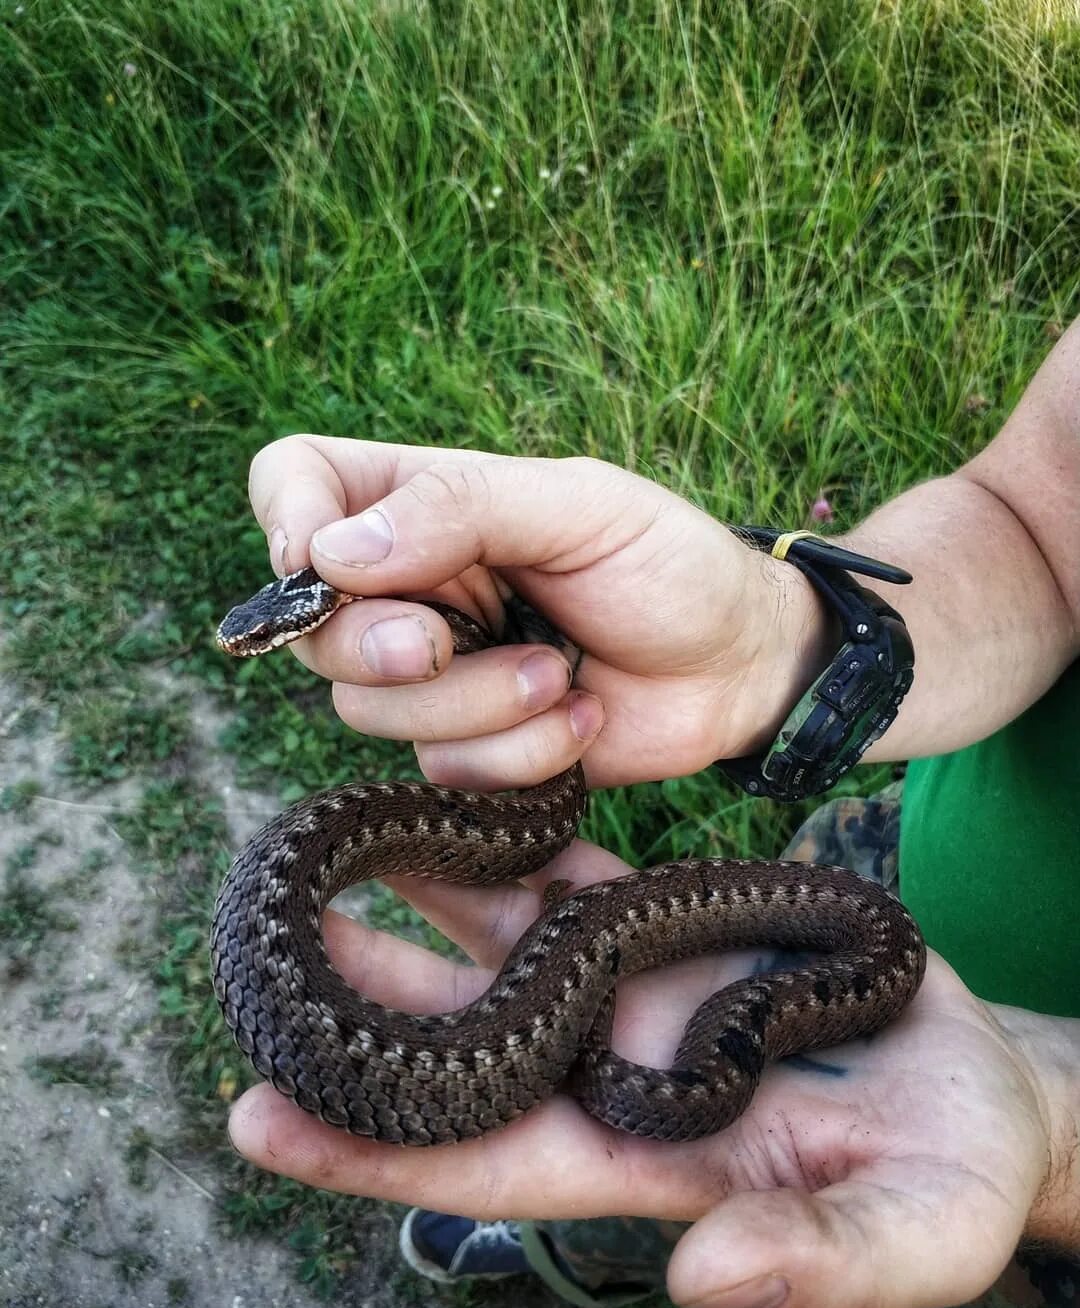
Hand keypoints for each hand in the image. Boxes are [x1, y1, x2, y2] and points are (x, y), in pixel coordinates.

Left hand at [228, 842, 1074, 1307]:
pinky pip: (562, 870)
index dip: (369, 1149)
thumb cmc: (951, 1165)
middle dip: (349, 1004)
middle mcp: (606, 1065)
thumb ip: (823, 1267)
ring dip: (402, 897)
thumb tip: (713, 1284)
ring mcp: (625, 986)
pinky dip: (502, 838)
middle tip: (245, 954)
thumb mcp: (920, 1228)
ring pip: (489, 937)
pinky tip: (442, 792)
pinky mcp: (660, 921)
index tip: (254, 1120)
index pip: (484, 1158)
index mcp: (643, 1152)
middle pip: (451, 1037)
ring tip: (309, 851)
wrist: (972, 1074)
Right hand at [246, 436, 835, 787]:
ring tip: (559, 674)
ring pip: (370, 710)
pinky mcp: (470, 749)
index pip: (293, 482)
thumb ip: (461, 507)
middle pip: (312, 628)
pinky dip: (521, 753)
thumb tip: (329, 552)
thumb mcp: (579, 507)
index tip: (321, 558)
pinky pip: (445, 769)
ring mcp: (433, 676)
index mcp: (421, 504)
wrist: (735, 666)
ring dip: (476, 703)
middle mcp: (409, 589)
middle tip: (448, 642)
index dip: (284, 516)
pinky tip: (581, 720)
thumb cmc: (666, 564)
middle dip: (383, 647)